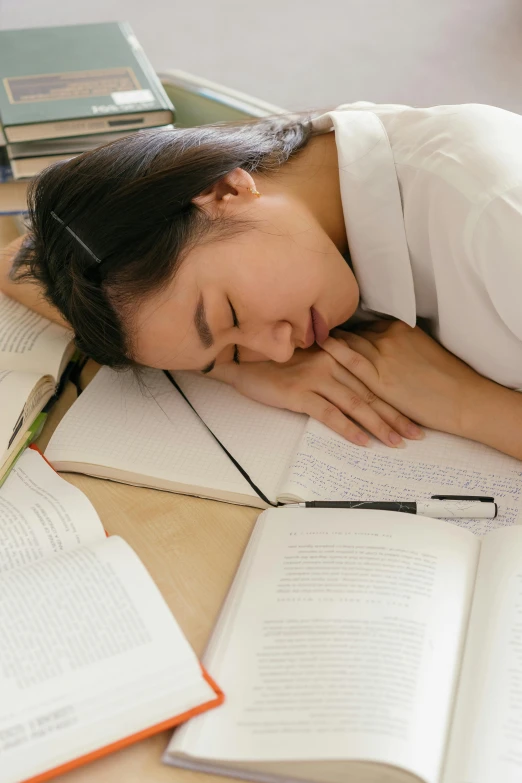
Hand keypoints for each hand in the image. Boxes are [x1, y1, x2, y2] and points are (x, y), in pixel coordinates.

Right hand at [210, 345, 423, 447]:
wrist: (243, 363)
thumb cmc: (278, 365)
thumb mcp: (311, 363)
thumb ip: (335, 371)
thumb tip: (360, 393)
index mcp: (337, 354)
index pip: (372, 380)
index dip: (394, 399)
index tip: (414, 415)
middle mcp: (330, 363)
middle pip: (369, 393)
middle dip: (395, 416)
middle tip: (416, 435)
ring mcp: (315, 377)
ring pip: (355, 404)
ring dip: (378, 425)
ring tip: (395, 442)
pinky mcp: (299, 393)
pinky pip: (329, 413)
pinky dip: (348, 429)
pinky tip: (362, 442)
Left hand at [322, 320, 490, 437]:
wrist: (463, 399)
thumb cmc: (447, 381)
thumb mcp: (422, 353)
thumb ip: (400, 348)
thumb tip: (383, 353)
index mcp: (401, 329)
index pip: (366, 327)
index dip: (348, 332)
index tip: (332, 331)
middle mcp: (390, 337)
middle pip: (354, 333)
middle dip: (334, 334)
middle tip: (311, 331)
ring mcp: (385, 355)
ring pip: (349, 343)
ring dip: (328, 342)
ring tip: (308, 339)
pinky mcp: (381, 377)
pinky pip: (351, 359)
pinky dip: (334, 351)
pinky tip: (319, 347)